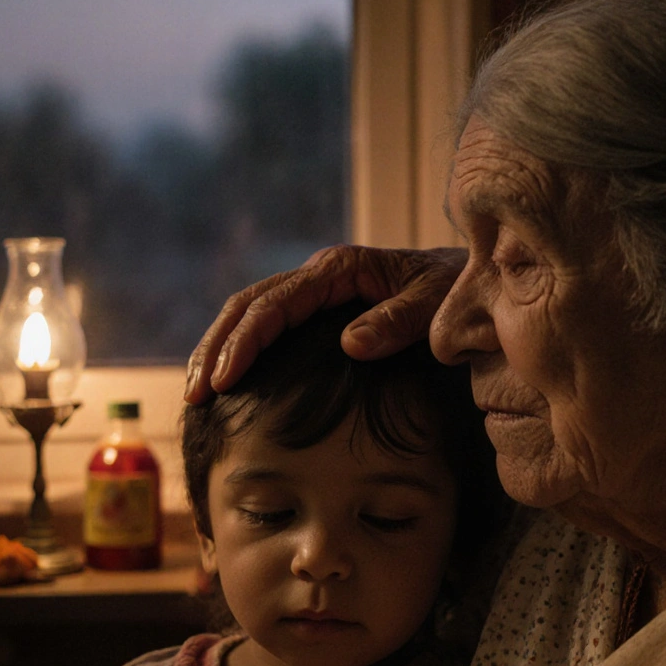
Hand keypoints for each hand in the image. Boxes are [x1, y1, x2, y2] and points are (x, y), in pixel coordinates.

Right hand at [184, 244, 466, 403]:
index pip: (273, 304)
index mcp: (339, 270)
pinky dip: (241, 350)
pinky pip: (269, 324)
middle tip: (195, 395)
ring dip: (219, 349)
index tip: (224, 381)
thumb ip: (398, 321)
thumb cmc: (456, 288)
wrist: (470, 276)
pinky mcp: (319, 308)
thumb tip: (349, 344)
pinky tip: (227, 382)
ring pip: (250, 312)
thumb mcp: (436, 305)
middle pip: (247, 305)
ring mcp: (316, 289)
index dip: (243, 343)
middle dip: (216, 348)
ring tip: (196, 394)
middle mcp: (319, 274)